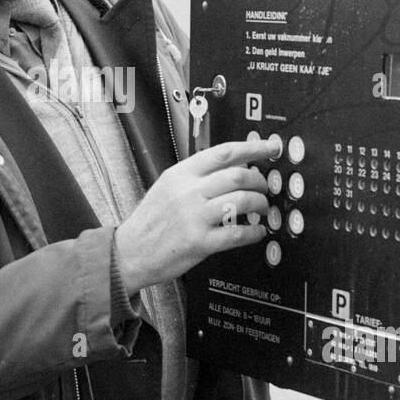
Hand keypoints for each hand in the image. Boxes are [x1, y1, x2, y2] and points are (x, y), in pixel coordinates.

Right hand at [114, 139, 274, 295]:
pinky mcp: (200, 242)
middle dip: (260, 181)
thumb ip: (197, 176)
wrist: (130, 251)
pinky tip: (257, 232)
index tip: (270, 148)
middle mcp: (188, 192)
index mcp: (181, 174)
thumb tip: (234, 167)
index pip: (224, 153)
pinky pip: (237, 234)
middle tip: (265, 187)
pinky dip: (254, 232)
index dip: (252, 148)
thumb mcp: (167, 186)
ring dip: (260, 204)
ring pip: (242, 201)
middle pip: (238, 176)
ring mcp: (194, 218)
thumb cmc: (151, 220)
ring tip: (262, 208)